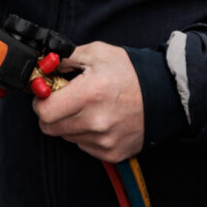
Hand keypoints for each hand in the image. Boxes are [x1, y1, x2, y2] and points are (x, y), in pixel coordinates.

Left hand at [33, 42, 143, 162]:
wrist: (165, 94)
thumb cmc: (130, 72)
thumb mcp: (98, 53)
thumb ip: (66, 58)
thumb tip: (44, 66)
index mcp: (89, 94)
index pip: (44, 111)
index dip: (41, 102)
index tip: (48, 94)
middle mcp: (95, 121)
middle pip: (50, 128)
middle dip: (52, 113)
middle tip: (65, 101)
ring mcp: (104, 140)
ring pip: (67, 137)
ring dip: (70, 123)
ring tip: (90, 108)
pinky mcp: (112, 153)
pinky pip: (84, 146)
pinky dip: (86, 134)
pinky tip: (102, 120)